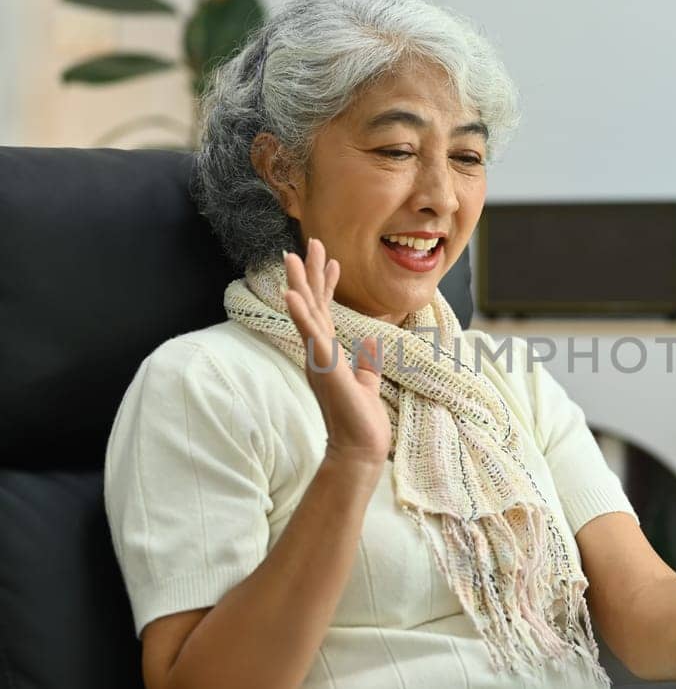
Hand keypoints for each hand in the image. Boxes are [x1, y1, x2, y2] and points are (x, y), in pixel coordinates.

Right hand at [282, 237, 392, 470]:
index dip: (327, 285)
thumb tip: (371, 343)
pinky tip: (292, 294)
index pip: (326, 312)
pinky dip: (301, 313)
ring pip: (307, 313)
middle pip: (314, 304)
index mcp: (329, 354)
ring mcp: (319, 358)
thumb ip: (367, 362)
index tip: (330, 259)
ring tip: (292, 256)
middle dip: (312, 272)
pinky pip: (310, 335)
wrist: (361, 447)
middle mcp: (320, 352)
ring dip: (300, 284)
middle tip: (310, 241)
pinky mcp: (323, 366)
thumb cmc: (361, 419)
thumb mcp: (367, 382)